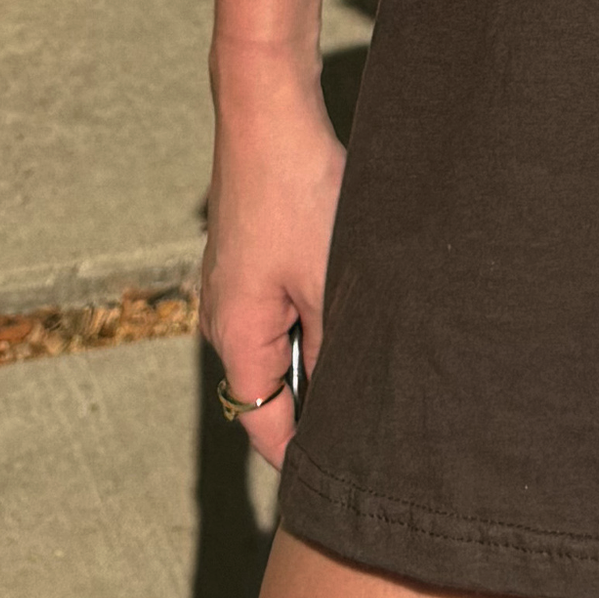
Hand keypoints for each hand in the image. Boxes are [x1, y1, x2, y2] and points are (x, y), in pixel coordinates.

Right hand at [200, 70, 345, 468]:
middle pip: (270, 388)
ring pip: (278, 344)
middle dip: (317, 407)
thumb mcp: (330, 280)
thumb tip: (345, 408)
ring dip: (320, 354)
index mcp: (236, 335)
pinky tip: (351, 303)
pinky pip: (278, 308)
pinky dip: (312, 316)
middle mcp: (223, 316)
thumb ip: (334, 349)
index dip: (302, 457)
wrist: (268, 113)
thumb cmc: (298, 193)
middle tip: (374, 426)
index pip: (265, 425)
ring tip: (373, 360)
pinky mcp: (248, 255)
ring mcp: (233, 284)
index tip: (342, 484)